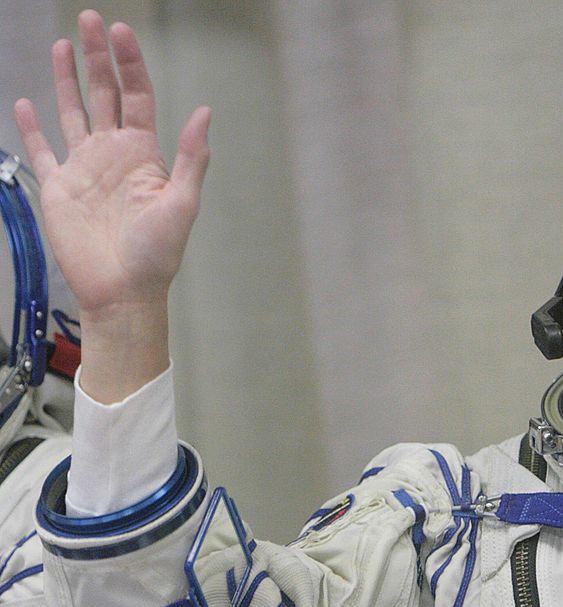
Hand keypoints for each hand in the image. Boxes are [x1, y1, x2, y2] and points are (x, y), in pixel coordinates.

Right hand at [13, 9, 210, 400]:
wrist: (123, 291)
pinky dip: (32, 127)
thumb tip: (204, 111)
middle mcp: (113, 154)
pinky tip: (26, 102)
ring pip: (73, 112)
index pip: (135, 97)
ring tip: (62, 44)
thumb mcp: (182, 204)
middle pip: (104, 94)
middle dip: (98, 57)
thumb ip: (191, 158)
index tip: (120, 31)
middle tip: (90, 19)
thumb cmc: (158, 253)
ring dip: (67, 79)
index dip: (129, 63)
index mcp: (144, 154)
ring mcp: (84, 168)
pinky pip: (42, 150)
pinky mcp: (57, 188)